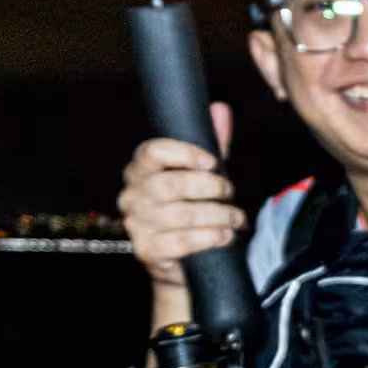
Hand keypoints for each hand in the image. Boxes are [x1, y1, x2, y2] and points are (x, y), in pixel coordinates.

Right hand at [118, 102, 247, 289]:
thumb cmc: (190, 207)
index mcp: (141, 169)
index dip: (184, 154)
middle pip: (169, 185)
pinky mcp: (146, 250)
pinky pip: (179, 242)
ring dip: (215, 216)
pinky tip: (224, 236)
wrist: (181, 258)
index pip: (153, 152)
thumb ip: (212, 142)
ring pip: (179, 216)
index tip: (211, 161)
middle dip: (208, 188)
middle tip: (229, 192)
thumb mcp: (203, 173)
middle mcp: (132, 194)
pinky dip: (207, 238)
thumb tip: (220, 109)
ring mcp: (136, 223)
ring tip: (235, 218)